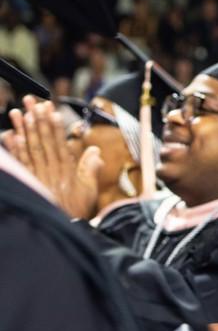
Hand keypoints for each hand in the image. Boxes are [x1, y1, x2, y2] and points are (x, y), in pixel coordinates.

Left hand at [4, 98, 101, 218]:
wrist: (61, 228)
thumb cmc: (76, 210)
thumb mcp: (90, 191)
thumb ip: (92, 170)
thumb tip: (95, 150)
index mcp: (67, 170)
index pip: (59, 142)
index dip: (54, 125)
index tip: (50, 109)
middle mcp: (50, 170)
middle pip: (43, 140)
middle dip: (37, 119)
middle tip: (31, 101)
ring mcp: (37, 175)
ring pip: (29, 148)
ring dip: (23, 129)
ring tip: (18, 112)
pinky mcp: (28, 180)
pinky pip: (20, 162)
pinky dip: (14, 148)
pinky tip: (10, 135)